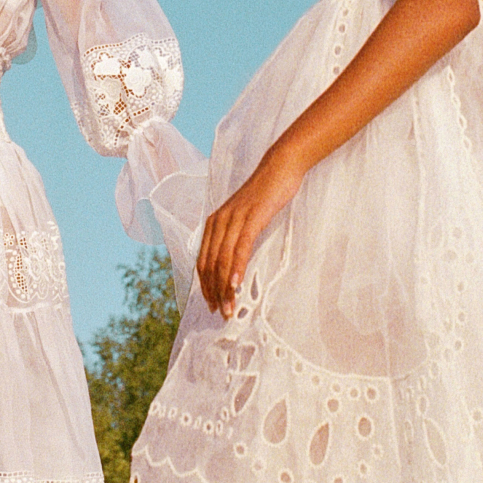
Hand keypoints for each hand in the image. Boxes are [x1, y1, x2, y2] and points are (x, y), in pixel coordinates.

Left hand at [197, 144, 305, 317]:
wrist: (279, 169)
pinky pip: (240, 246)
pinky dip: (236, 267)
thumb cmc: (265, 196)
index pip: (203, 261)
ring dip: (224, 287)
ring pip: (222, 259)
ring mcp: (233, 219)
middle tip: (220, 314)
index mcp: (214, 224)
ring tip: (228, 307)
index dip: (205, 285)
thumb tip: (234, 264)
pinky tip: (236, 284)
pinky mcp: (250, 218)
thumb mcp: (245, 219)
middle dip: (213, 292)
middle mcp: (218, 222)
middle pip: (209, 264)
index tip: (211, 305)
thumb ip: (236, 238)